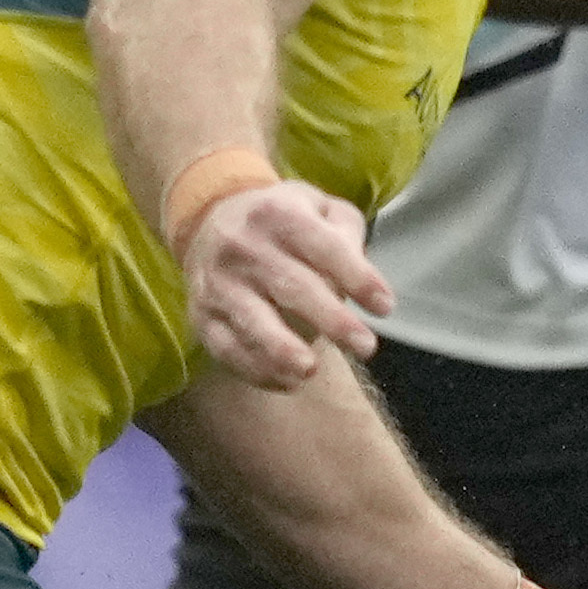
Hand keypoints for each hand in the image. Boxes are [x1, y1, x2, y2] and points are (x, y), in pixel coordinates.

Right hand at [180, 179, 391, 384]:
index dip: (357, 277)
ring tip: (310, 370)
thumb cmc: (282, 222)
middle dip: (331, 320)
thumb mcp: (318, 207)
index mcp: (280, 214)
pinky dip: (254, 369)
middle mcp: (244, 246)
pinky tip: (287, 382)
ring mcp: (219, 282)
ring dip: (281, 349)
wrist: (210, 220)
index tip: (385, 307)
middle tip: (365, 346)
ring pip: (251, 319)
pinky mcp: (202, 314)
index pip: (324, 247)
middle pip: (292, 286)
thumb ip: (346, 233)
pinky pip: (226, 347)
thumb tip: (364, 278)